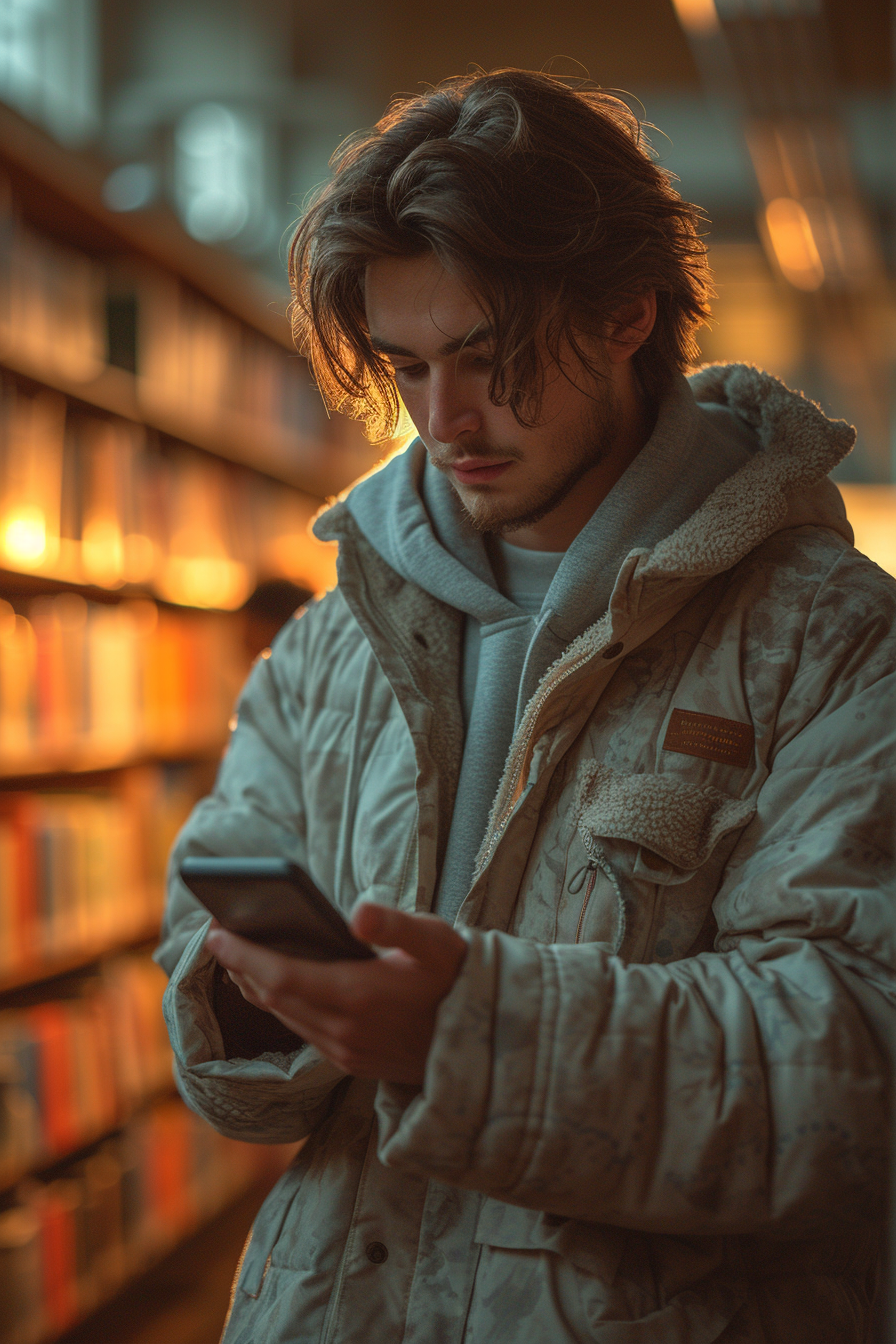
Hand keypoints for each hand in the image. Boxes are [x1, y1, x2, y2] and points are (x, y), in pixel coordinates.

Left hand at [204, 903, 466, 1086]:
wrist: (486, 1039)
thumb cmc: (460, 978)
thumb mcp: (436, 940)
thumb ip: (395, 924)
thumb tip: (357, 913)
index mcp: (357, 995)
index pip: (280, 976)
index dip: (243, 955)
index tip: (215, 932)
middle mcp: (344, 1030)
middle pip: (273, 998)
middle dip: (240, 967)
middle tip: (216, 937)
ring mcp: (346, 1050)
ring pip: (285, 1017)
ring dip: (256, 988)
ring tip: (236, 959)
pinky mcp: (353, 1061)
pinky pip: (302, 1032)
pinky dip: (280, 1006)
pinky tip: (275, 988)